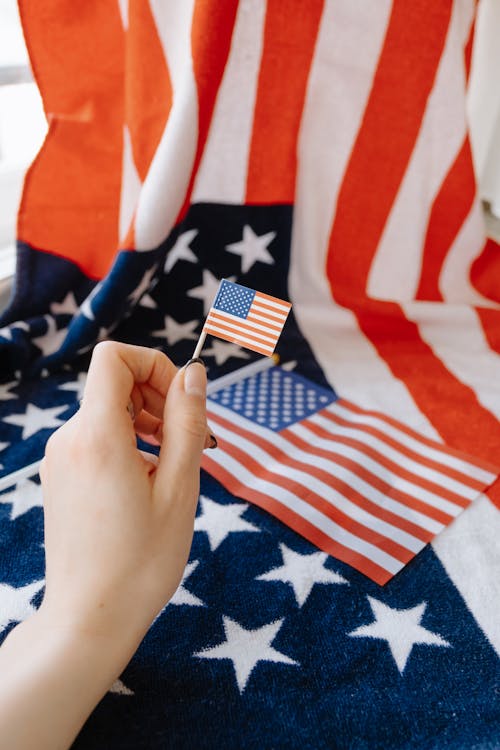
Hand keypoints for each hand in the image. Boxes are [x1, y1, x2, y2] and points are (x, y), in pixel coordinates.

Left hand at [39, 342, 207, 644]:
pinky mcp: (61, 477)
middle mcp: (69, 439)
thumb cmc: (140, 561)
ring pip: (110, 412)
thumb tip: (192, 374)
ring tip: (172, 470)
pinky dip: (129, 445)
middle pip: (116, 384)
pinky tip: (148, 485)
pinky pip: (99, 438)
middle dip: (160, 400)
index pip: (115, 358)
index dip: (154, 365)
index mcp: (97, 436)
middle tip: (191, 444)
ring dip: (148, 425)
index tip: (182, 403)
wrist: (90, 618)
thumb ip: (186, 422)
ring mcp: (60, 459)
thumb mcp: (179, 487)